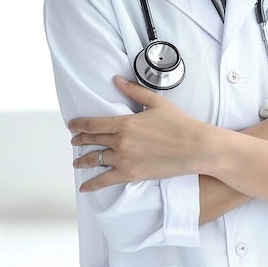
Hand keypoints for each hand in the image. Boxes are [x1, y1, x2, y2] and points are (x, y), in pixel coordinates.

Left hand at [69, 77, 212, 191]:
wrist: (196, 147)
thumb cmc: (179, 123)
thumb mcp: (156, 102)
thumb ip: (133, 91)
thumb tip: (116, 80)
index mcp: (125, 123)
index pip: (94, 124)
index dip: (79, 124)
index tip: (72, 125)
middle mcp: (121, 142)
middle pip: (92, 140)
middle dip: (80, 140)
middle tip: (74, 140)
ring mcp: (125, 160)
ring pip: (96, 160)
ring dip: (83, 160)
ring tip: (77, 161)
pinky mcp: (131, 175)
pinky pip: (105, 181)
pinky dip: (92, 184)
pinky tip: (84, 187)